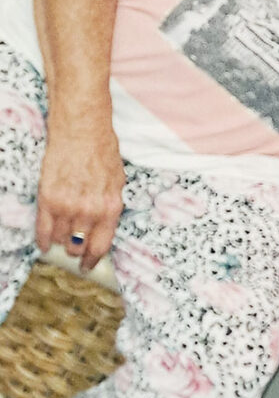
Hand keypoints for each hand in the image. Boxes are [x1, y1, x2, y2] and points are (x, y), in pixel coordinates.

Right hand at [35, 126, 124, 271]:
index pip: (101, 245)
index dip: (93, 260)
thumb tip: (103, 227)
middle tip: (74, 250)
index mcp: (110, 207)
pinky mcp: (47, 199)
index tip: (89, 266)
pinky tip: (44, 244)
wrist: (82, 131)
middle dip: (77, 250)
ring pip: (59, 240)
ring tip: (62, 238)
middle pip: (78, 246)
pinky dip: (43, 240)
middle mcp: (89, 211)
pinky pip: (42, 230)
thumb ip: (110, 206)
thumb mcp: (118, 181)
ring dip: (60, 242)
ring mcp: (66, 206)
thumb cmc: (103, 152)